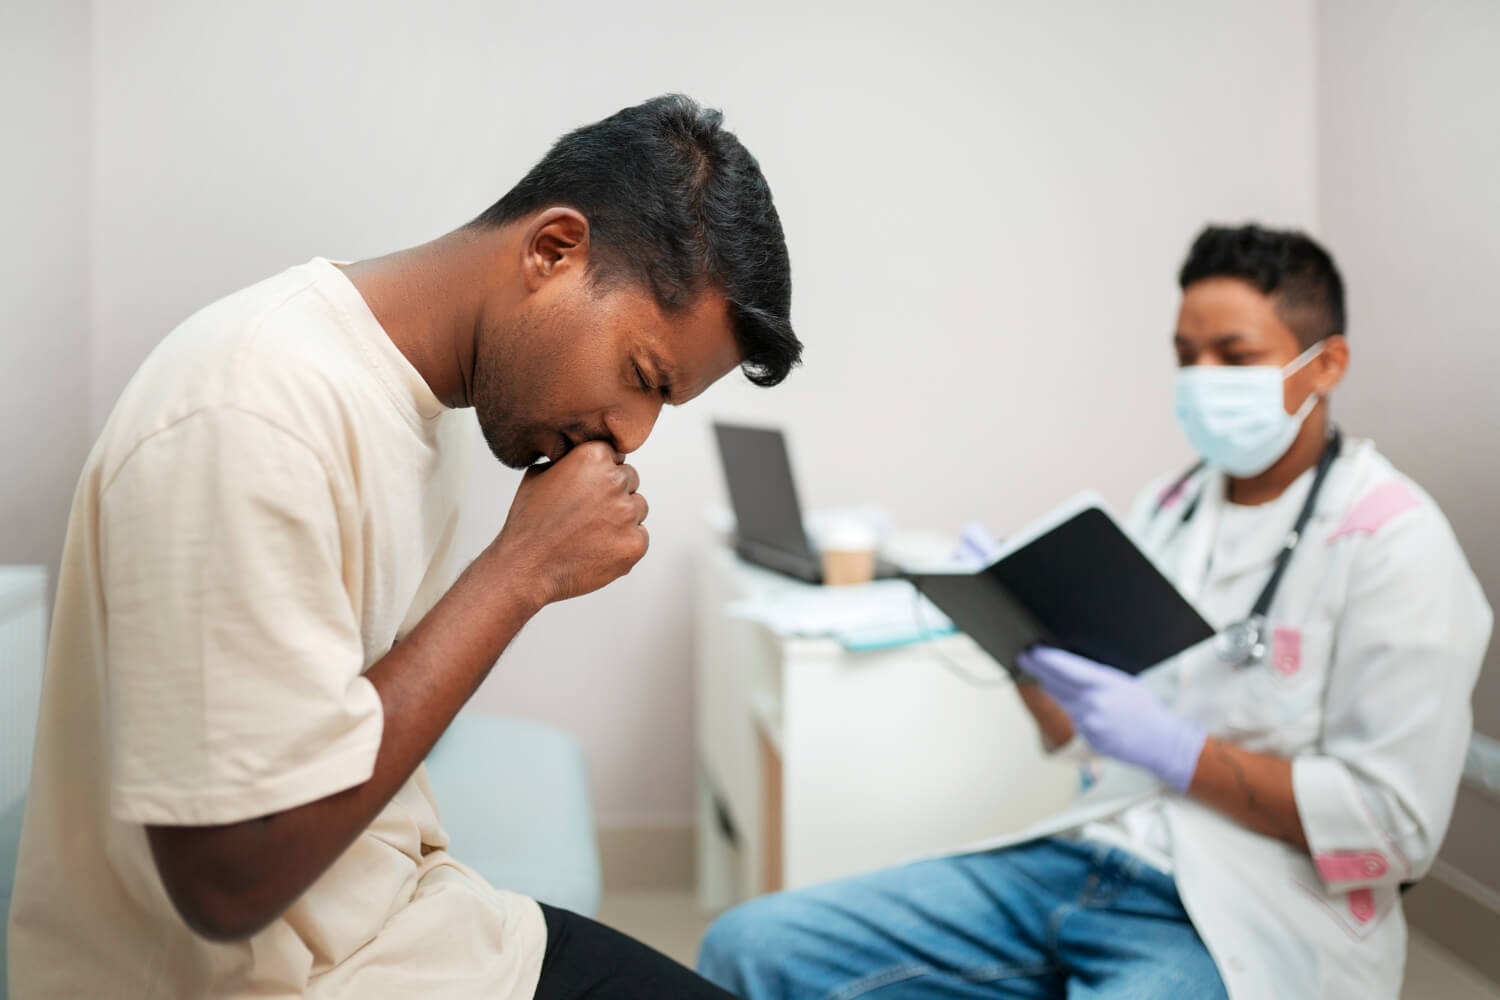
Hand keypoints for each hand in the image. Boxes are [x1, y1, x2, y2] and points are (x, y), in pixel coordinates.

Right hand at [487, 441, 649, 605]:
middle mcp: (615, 481)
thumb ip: (570, 460)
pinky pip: (640, 536)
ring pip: (638, 508)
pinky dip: (624, 543)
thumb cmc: (529, 524)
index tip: (588, 488)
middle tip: (587, 514)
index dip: (601, 474)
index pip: (616, 456)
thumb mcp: (539, 474)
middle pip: (630, 480)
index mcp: (594, 457)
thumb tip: (582, 456)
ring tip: (590, 533)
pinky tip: (598, 549)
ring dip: (622, 518)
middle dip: (613, 494)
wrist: (526, 567)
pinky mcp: (635, 543)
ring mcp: (628, 513)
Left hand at [1015, 646, 1205, 791]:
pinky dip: (1073, 709)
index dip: (1047, 660)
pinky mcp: (1089, 739)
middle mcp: (1093, 704)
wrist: (1162, 742)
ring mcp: (1089, 723)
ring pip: (1063, 701)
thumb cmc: (1147, 709)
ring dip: (1052, 688)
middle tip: (1024, 658)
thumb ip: (1099, 676)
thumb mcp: (1126, 682)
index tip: (1033, 652)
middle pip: (1057, 684)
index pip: (1067, 669)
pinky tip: (1075, 702)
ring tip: (1040, 674)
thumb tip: (1074, 668)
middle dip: (1038, 670)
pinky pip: (1075, 719)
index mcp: (1105, 685)